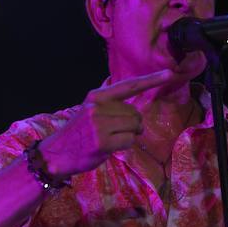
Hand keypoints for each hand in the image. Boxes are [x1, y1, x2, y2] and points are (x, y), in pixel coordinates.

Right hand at [38, 70, 173, 177]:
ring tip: (110, 139)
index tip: (170, 73)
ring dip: (128, 136)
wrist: (57, 153)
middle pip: (135, 114)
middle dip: (132, 125)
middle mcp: (98, 107)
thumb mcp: (90, 109)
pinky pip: (129, 141)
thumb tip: (132, 88)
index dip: (151, 80)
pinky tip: (108, 147)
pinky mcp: (102, 141)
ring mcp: (99, 124)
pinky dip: (124, 146)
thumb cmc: (79, 133)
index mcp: (97, 96)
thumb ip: (110, 101)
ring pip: (134, 128)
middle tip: (115, 132)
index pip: (129, 85)